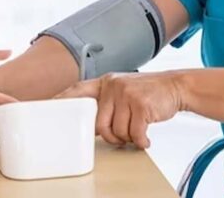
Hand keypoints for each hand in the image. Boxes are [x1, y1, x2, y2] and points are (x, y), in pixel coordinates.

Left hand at [56, 72, 183, 148]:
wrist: (176, 86)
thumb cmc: (149, 93)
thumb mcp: (124, 90)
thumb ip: (107, 102)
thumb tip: (91, 125)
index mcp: (106, 82)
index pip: (77, 90)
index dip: (61, 100)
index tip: (47, 106)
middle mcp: (114, 86)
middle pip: (99, 123)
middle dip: (111, 136)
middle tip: (122, 135)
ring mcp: (127, 94)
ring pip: (117, 131)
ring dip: (128, 137)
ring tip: (137, 131)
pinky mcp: (142, 104)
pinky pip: (134, 133)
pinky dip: (141, 140)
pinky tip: (146, 138)